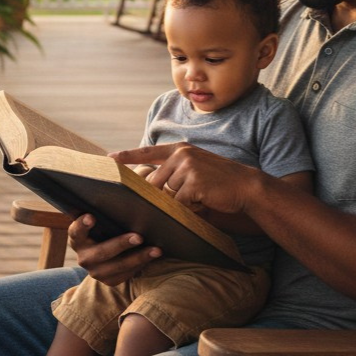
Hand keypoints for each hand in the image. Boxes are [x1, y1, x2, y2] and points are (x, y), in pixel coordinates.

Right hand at [67, 213, 159, 285]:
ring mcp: (95, 271)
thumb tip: (138, 191)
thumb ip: (113, 208)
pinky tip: (153, 256)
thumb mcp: (106, 218)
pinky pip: (125, 275)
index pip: (76, 231)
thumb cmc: (109, 227)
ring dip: (138, 258)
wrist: (109, 253)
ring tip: (156, 250)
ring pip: (117, 266)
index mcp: (78, 238)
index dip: (82, 225)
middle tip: (139, 237)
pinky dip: (141, 265)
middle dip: (120, 244)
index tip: (91, 216)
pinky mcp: (108, 280)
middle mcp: (84, 256)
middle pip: (101, 252)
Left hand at [110, 142, 261, 215]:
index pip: (148, 152)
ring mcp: (187, 166)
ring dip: (181, 201)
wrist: (246, 186)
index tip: (109, 158)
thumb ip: (175, 173)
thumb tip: (152, 187)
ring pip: (168, 194)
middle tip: (186, 197)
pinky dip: (189, 207)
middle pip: (156, 181)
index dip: (128, 156)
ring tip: (202, 195)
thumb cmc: (220, 182)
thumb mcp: (196, 169)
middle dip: (163, 195)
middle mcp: (181, 154)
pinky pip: (179, 202)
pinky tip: (205, 200)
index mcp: (180, 149)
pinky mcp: (193, 182)